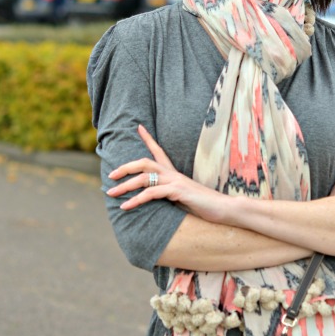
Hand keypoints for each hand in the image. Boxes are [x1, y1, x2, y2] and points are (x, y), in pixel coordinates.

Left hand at [106, 125, 229, 221]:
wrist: (224, 208)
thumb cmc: (205, 205)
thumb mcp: (184, 198)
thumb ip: (171, 194)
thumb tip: (158, 197)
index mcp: (175, 174)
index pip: (160, 151)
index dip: (148, 139)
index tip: (139, 127)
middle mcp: (173, 174)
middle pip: (144, 162)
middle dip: (125, 167)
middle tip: (110, 175)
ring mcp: (175, 181)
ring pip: (144, 178)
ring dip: (125, 186)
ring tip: (111, 194)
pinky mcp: (178, 192)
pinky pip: (152, 193)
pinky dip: (136, 200)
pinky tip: (125, 207)